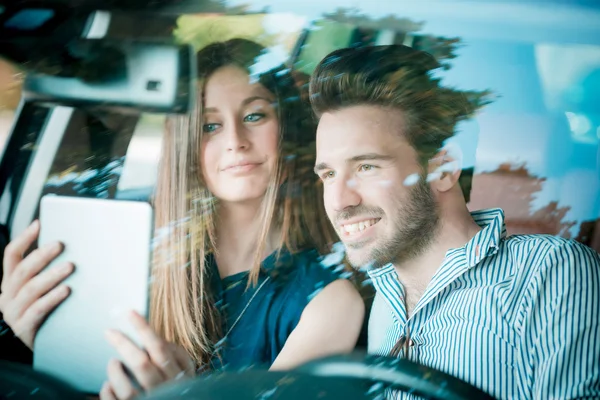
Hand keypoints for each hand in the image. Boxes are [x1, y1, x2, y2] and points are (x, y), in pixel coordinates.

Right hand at [0, 220, 73, 348]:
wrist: (45, 347)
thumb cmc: (48, 312)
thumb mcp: (41, 289)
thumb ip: (47, 269)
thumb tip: (68, 242)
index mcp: (10, 282)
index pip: (11, 255)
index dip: (24, 239)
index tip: (38, 224)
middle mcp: (8, 295)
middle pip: (22, 270)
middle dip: (41, 256)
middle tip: (60, 245)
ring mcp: (14, 313)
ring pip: (30, 289)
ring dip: (51, 275)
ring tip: (69, 266)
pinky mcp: (24, 329)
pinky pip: (38, 310)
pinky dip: (52, 298)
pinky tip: (66, 290)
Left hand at [100, 311, 194, 399]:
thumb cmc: (179, 387)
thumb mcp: (187, 370)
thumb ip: (177, 354)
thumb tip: (158, 338)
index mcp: (178, 375)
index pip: (160, 348)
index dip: (144, 329)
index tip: (131, 313)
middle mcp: (165, 390)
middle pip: (142, 364)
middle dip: (124, 345)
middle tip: (110, 332)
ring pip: (128, 388)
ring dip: (115, 372)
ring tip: (113, 362)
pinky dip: (109, 392)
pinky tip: (108, 385)